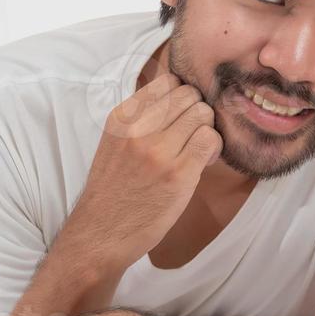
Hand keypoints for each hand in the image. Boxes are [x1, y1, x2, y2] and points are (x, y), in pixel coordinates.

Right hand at [68, 71, 221, 272]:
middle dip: (197, 112)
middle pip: (189, 94)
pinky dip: (213, 148)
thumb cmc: (114, 190)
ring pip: (203, 113)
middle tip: (192, 136)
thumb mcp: (116, 143)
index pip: (167, 81)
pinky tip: (202, 162)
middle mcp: (138, 128)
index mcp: (121, 117)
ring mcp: (158, 150)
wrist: (100, 233)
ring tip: (197, 151)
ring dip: (207, 130)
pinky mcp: (178, 173)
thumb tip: (179, 98)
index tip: (181, 117)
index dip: (182, 97)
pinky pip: (210, 139)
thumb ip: (141, 119)